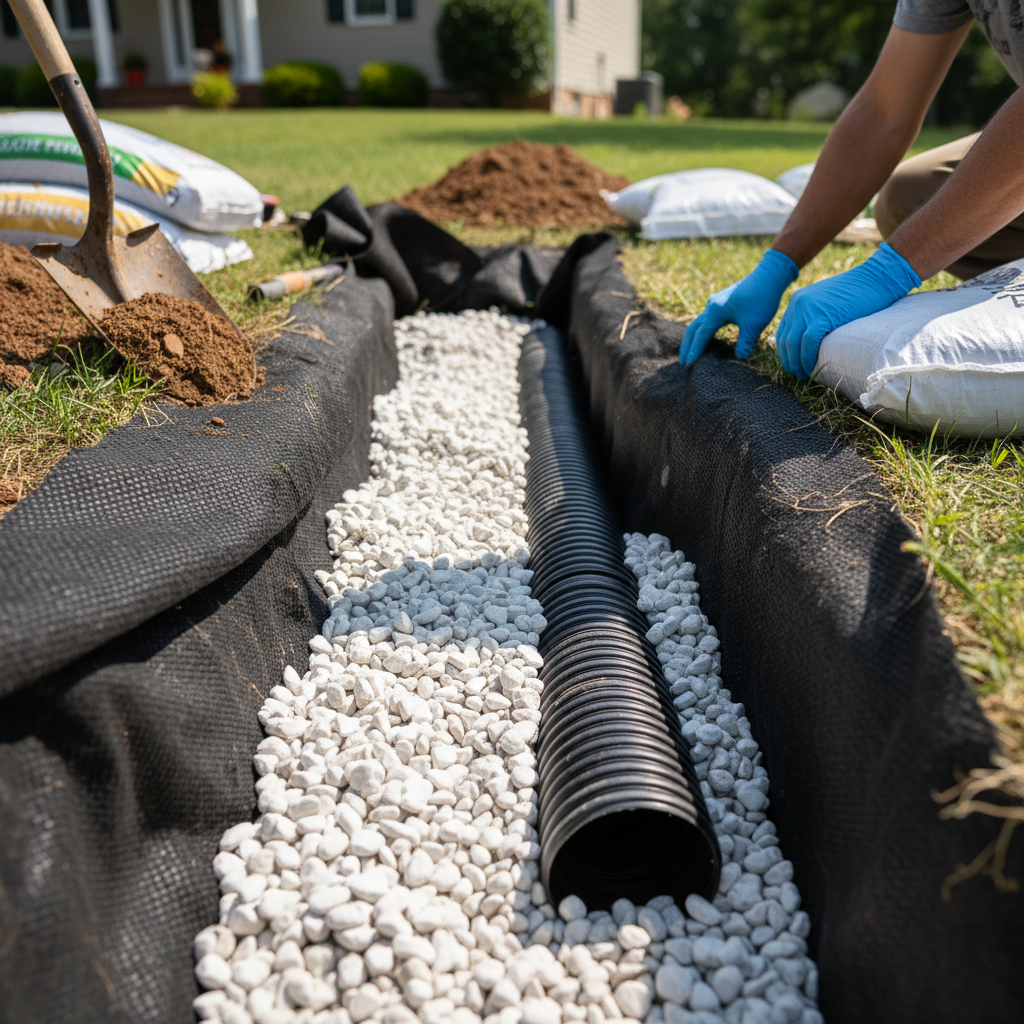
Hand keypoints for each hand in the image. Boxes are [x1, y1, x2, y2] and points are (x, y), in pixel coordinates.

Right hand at [679, 249, 798, 364]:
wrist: (770, 275)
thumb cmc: (763, 297)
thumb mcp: (755, 324)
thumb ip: (746, 343)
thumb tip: (740, 360)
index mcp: (715, 312)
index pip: (701, 336)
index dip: (694, 351)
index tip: (689, 365)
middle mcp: (711, 307)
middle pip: (692, 329)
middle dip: (686, 346)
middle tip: (683, 363)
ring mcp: (715, 304)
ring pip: (698, 323)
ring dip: (692, 339)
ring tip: (690, 353)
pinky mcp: (722, 303)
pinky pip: (706, 320)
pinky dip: (701, 332)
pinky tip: (705, 339)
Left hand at [776, 242, 921, 378]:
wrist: (877, 278)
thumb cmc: (858, 292)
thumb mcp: (827, 302)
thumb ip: (815, 316)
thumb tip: (810, 339)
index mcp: (797, 301)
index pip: (783, 332)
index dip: (785, 352)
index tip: (792, 364)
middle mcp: (797, 304)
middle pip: (785, 341)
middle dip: (789, 361)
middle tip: (796, 375)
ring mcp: (807, 310)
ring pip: (793, 345)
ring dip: (797, 364)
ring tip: (804, 376)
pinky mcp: (820, 318)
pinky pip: (807, 344)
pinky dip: (807, 359)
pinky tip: (812, 369)